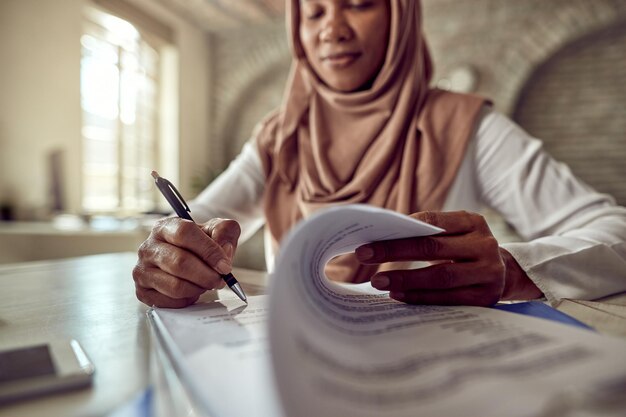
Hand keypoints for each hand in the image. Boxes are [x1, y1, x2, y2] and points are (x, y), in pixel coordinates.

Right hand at [133, 217, 240, 307]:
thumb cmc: (201, 243)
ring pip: (175, 286)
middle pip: (180, 262)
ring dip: (198, 288)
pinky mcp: (142, 291)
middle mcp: (148, 247)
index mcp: (164, 227)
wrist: (187, 256)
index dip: (208, 250)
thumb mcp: (217, 230)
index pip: (185, 233)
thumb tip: (224, 251)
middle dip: (206, 275)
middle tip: (219, 280)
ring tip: (205, 284)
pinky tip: (191, 291)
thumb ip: (225, 232)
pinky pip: (168, 302)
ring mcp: (142, 270)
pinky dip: (186, 300)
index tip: (225, 265)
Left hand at [355, 211, 541, 305]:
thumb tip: (380, 239)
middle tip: (364, 255)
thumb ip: (426, 234)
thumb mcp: (454, 235)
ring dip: (405, 279)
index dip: (400, 229)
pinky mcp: (485, 298)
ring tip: (378, 280)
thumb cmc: (463, 250)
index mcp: (474, 222)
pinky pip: (447, 299)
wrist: (503, 274)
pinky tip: (397, 294)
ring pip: (441, 276)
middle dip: (394, 251)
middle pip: (433, 248)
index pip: (432, 222)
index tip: (370, 236)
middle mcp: (485, 245)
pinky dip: (419, 297)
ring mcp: (489, 273)